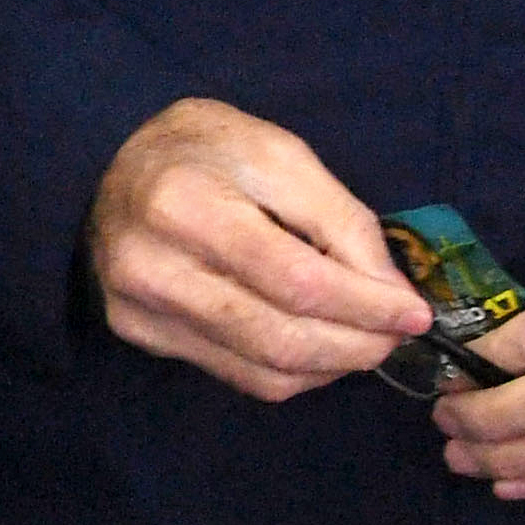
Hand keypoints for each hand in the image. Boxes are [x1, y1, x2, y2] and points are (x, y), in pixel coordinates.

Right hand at [87, 98, 430, 401]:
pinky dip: (293, 373)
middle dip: (357, 346)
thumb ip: (338, 220)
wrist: (110, 163)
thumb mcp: (279, 153)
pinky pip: (237, 377)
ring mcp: (141, 311)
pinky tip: (318, 349)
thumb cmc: (204, 148)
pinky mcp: (140, 337)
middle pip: (279, 337)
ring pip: (262, 370)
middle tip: (397, 337)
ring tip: (365, 342)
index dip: (365, 306)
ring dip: (332, 366)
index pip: (295, 281)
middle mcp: (153, 268)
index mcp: (186, 204)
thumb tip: (392, 295)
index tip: (414, 314)